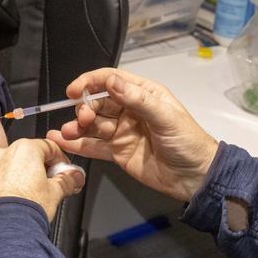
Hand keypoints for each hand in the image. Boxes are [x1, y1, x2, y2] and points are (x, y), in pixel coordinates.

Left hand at [0, 139, 85, 221]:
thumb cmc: (26, 210)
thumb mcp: (55, 194)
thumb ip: (67, 181)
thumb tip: (74, 178)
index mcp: (24, 150)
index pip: (49, 147)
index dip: (60, 160)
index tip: (64, 172)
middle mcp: (2, 154)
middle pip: (26, 156)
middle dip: (38, 169)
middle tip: (47, 186)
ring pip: (7, 168)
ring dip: (17, 177)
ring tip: (26, 197)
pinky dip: (0, 187)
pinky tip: (9, 203)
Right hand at [47, 69, 217, 202]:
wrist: (195, 177)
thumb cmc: (187, 142)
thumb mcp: (166, 117)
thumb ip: (138, 100)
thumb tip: (112, 82)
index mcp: (143, 94)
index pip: (111, 81)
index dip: (90, 82)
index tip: (73, 90)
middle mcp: (129, 110)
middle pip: (98, 103)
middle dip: (85, 108)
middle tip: (82, 119)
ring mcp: (121, 131)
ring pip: (93, 124)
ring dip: (77, 126)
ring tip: (67, 133)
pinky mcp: (117, 152)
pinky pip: (93, 146)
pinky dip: (77, 144)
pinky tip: (62, 141)